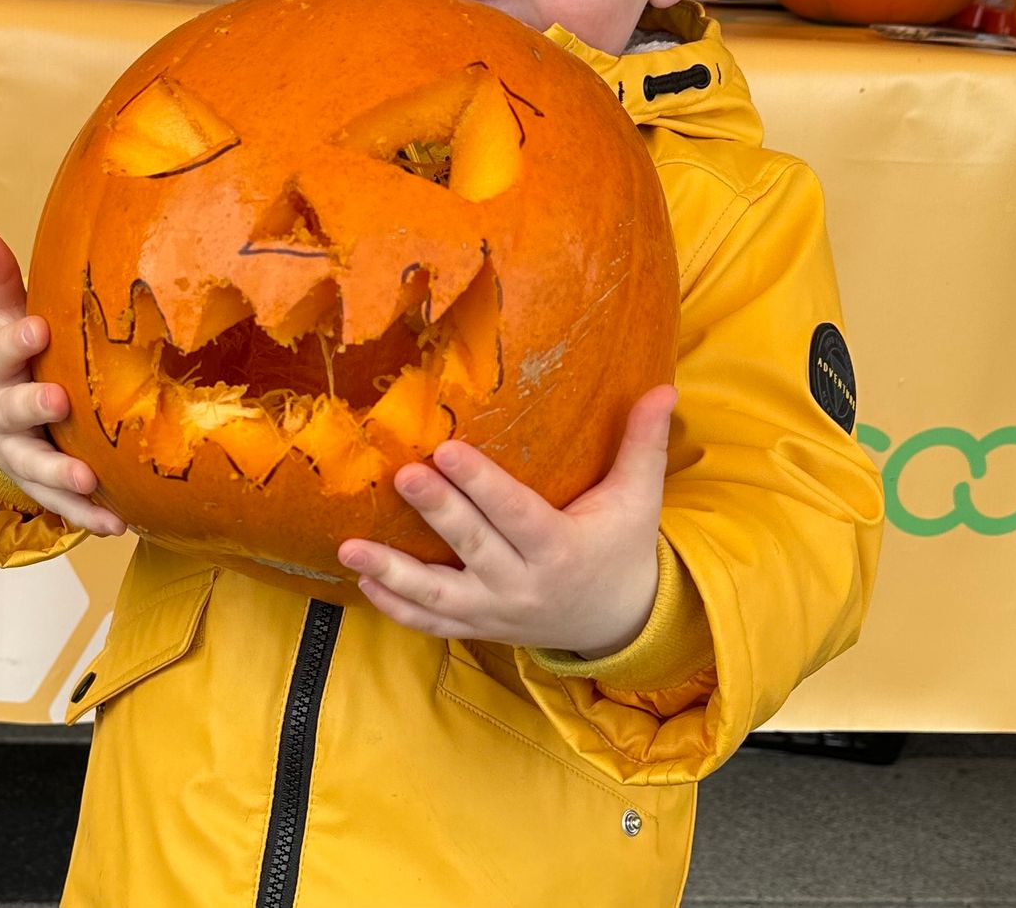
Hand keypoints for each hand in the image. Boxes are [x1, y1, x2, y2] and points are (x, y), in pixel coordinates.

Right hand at [0, 228, 124, 536]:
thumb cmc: (12, 355)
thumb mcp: (2, 315)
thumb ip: (0, 278)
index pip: (0, 350)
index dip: (17, 341)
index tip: (38, 327)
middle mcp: (4, 415)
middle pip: (13, 413)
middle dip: (34, 407)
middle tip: (59, 401)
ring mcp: (22, 455)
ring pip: (36, 468)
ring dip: (61, 476)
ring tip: (89, 480)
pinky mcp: (45, 488)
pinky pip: (65, 506)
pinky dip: (89, 516)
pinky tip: (118, 523)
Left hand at [339, 385, 675, 654]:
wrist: (618, 621)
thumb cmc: (622, 546)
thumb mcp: (638, 498)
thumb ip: (643, 444)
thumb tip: (664, 388)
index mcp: (561, 549)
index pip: (516, 514)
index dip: (482, 485)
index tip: (448, 450)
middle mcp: (524, 586)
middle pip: (473, 547)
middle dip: (437, 512)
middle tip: (401, 475)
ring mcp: (496, 613)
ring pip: (439, 596)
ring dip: (393, 572)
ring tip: (351, 546)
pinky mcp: (478, 627)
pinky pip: (432, 623)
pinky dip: (396, 607)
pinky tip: (361, 580)